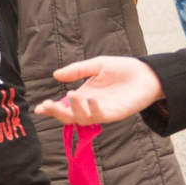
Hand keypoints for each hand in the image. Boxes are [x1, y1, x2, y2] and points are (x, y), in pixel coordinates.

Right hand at [33, 56, 165, 125]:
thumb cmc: (122, 69)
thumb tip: (55, 75)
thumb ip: (77, 70)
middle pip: (69, 117)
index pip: (63, 106)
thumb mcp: (96, 65)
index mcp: (83, 95)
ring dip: (75, 109)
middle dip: (57, 113)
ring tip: (73, 94)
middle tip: (48, 105)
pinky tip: (92, 98)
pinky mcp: (115, 114)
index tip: (39, 108)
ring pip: (83, 119)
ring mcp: (102, 111)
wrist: (146, 73)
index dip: (50, 108)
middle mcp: (90, 106)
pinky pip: (101, 116)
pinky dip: (94, 109)